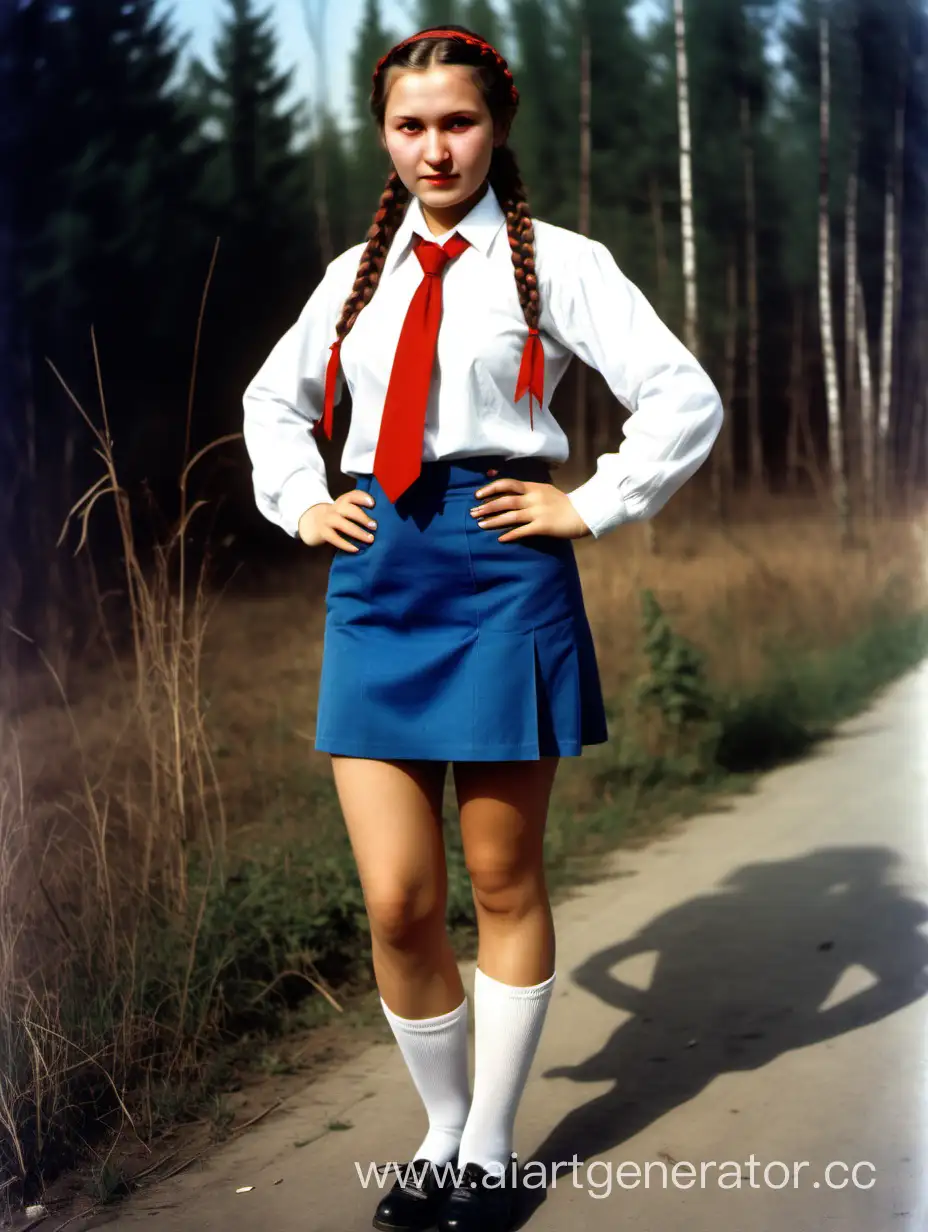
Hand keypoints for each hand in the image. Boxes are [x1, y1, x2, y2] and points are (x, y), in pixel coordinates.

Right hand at [298, 490, 376, 551]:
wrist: (311, 523)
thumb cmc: (336, 518)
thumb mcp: (344, 511)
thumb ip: (356, 512)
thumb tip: (378, 522)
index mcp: (342, 502)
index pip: (352, 495)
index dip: (362, 497)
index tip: (373, 503)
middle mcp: (334, 509)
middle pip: (349, 509)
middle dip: (363, 517)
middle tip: (374, 526)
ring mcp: (327, 520)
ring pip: (342, 524)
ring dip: (358, 532)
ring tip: (370, 539)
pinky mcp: (323, 532)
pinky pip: (335, 538)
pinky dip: (345, 544)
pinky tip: (356, 549)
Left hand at [470, 479, 590, 541]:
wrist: (584, 513)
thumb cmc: (564, 504)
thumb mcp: (546, 491)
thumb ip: (530, 491)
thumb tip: (511, 494)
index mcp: (534, 487)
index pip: (507, 484)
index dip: (490, 489)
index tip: (477, 495)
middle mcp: (534, 498)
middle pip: (505, 501)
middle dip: (486, 507)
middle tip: (472, 513)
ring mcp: (538, 512)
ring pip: (510, 516)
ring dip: (493, 521)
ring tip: (480, 525)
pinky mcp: (543, 526)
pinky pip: (522, 531)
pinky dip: (510, 535)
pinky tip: (500, 539)